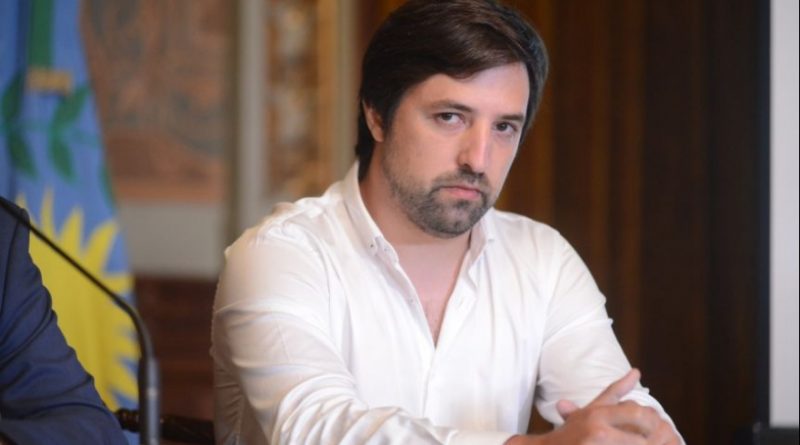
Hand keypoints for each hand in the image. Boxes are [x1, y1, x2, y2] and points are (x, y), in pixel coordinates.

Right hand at [506, 369, 680, 444]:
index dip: (654, 422)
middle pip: (642, 438)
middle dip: (656, 441)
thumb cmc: (572, 431)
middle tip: (664, 441)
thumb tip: (637, 372)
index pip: (638, 413)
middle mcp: (598, 431)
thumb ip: (616, 392)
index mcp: (598, 414)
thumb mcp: (592, 409)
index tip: (660, 429)